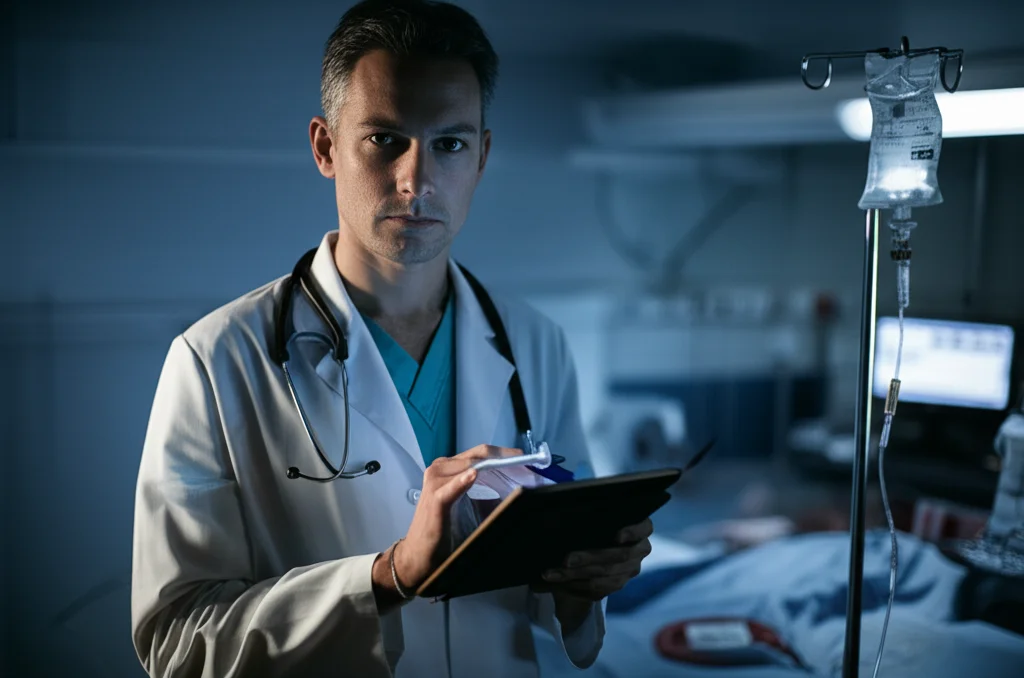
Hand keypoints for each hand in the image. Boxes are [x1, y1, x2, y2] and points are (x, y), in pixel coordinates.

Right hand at [372, 445, 522, 607]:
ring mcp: (436, 481)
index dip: (505, 453)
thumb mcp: (471, 507)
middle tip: (527, 461)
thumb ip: (488, 493)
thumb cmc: (445, 530)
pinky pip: (451, 487)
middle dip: (504, 457)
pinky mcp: (435, 499)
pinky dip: (462, 481)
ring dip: (492, 466)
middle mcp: (441, 469)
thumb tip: (519, 488)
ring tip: (514, 466)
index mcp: (450, 468)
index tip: (528, 459)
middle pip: (478, 455)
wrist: (419, 555)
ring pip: (469, 465)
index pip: (481, 453)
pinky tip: (473, 475)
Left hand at [531, 519, 653, 629]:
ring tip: (551, 575)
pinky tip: (557, 584)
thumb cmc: (593, 523)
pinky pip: (598, 591)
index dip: (632, 533)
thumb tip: (559, 515)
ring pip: (604, 578)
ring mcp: (630, 570)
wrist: (593, 545)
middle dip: (589, 559)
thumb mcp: (594, 518)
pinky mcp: (617, 585)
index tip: (617, 537)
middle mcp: (640, 550)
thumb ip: (587, 518)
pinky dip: (575, 587)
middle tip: (566, 560)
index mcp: (641, 528)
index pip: (643, 528)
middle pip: (617, 557)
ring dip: (575, 577)